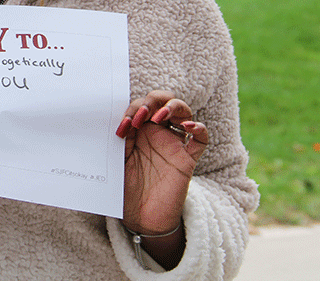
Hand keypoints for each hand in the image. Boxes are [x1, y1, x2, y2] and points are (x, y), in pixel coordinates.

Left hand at [115, 90, 207, 235]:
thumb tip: (118, 119)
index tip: (123, 125)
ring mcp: (174, 144)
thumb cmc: (126, 188)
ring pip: (183, 112)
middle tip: (141, 115)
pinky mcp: (187, 159)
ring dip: (172, 107)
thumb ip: (121, 140)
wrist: (140, 218)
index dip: (132, 108)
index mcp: (139, 131)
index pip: (141, 105)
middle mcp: (157, 133)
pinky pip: (201, 139)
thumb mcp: (117, 161)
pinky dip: (198, 127)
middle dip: (152, 101)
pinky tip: (187, 126)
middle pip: (163, 101)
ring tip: (158, 116)